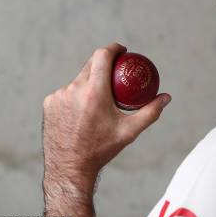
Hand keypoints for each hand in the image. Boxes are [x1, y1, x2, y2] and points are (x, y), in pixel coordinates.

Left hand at [42, 43, 170, 192]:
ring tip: (100, 96)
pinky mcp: (50, 103)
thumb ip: (150, 112)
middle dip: (104, 64)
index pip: (102, 56)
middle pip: (90, 65)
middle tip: (116, 71)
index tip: (122, 51)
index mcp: (94, 93)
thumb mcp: (130, 131)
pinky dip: (77, 95)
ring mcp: (59, 96)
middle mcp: (74, 90)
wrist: (70, 167)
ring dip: (90, 82)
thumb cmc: (102, 149)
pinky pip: (67, 92)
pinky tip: (84, 108)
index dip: (113, 49)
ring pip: (78, 80)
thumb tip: (166, 97)